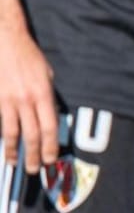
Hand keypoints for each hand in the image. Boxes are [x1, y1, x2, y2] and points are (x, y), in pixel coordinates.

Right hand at [0, 23, 56, 172]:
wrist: (6, 43)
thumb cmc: (29, 56)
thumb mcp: (46, 74)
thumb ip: (47, 96)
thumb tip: (49, 114)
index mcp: (43, 93)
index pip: (50, 126)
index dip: (50, 145)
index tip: (50, 158)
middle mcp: (26, 100)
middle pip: (32, 134)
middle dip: (33, 155)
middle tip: (34, 169)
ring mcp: (8, 101)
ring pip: (12, 133)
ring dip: (14, 151)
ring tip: (16, 162)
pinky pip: (0, 122)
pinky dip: (2, 136)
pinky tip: (4, 145)